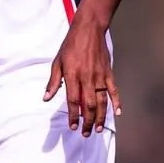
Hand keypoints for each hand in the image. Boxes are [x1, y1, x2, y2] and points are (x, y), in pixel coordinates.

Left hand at [43, 13, 120, 133]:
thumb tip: (46, 98)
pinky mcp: (108, 72)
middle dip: (87, 121)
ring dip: (100, 117)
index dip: (73, 116)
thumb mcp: (57, 62)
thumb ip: (53, 81)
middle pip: (88, 105)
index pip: (73, 101)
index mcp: (72, 75)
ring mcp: (100, 75)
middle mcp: (87, 77)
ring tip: (97, 129)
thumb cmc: (70, 45)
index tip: (73, 127)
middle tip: (85, 133)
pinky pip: (113, 90)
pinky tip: (117, 114)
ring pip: (101, 101)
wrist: (89, 29)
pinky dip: (116, 103)